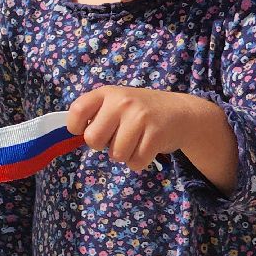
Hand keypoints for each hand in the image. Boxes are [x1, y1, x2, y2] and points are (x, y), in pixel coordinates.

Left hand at [67, 85, 198, 172]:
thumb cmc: (139, 112)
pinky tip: (146, 147)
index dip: (76, 127)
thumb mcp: (116, 104)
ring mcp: (140, 117)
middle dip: (102, 145)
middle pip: (93, 139)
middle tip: (116, 137)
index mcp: (106, 93)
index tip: (84, 130)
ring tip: (135, 141)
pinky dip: (139, 161)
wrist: (181, 112)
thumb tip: (74, 136)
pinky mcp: (156, 134)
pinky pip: (135, 162)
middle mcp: (122, 102)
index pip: (77, 111)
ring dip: (123, 154)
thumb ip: (96, 115)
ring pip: (115, 154)